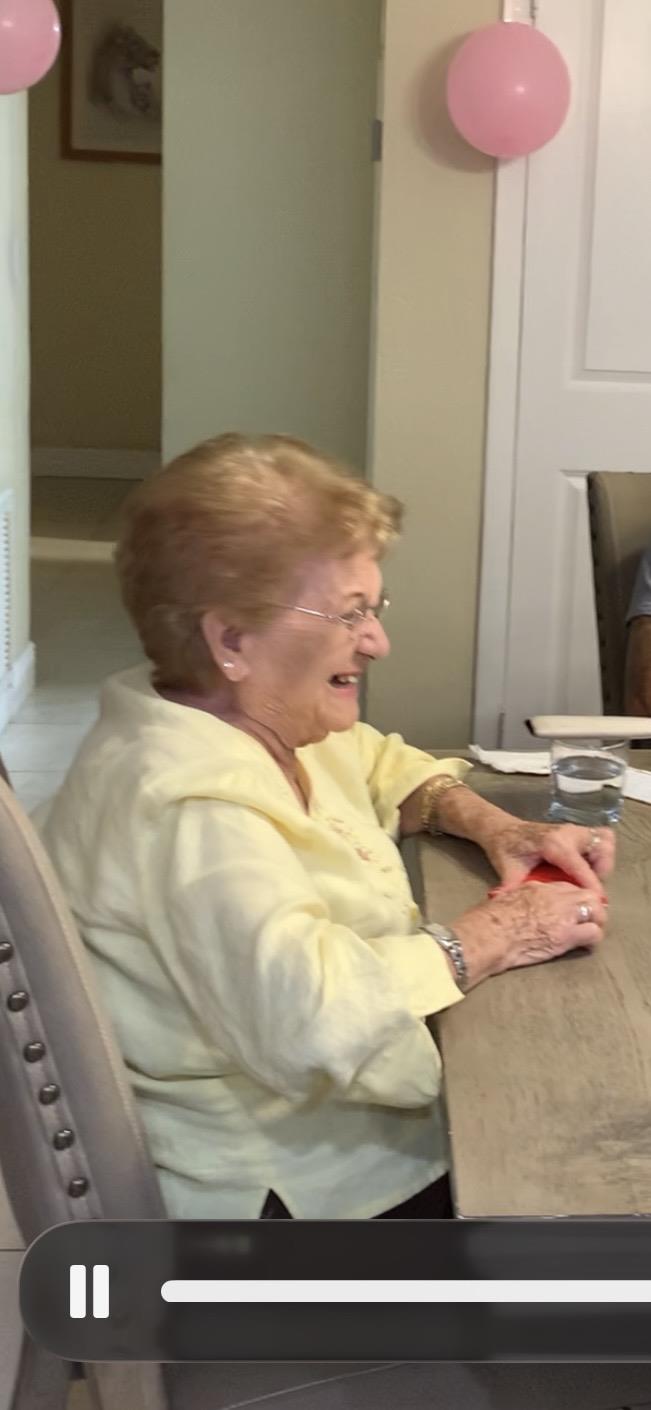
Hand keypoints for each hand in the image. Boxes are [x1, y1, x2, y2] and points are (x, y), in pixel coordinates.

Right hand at [452, 882, 606, 987]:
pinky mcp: (566, 936)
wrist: (489, 934)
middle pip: (589, 896)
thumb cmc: (490, 918)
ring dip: (595, 923)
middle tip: (589, 920)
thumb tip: (529, 905)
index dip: (576, 898)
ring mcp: (564, 916)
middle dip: (593, 908)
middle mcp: (556, 897)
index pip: (570, 887)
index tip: (575, 907)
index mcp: (540, 887)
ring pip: (597, 913)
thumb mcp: (508, 897)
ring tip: (589, 934)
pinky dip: (592, 940)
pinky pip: (593, 934)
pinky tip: (585, 945)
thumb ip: (525, 897)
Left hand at [482, 818, 614, 890]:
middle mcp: (568, 833)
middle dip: (601, 871)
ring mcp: (574, 829)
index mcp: (552, 844)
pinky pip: (600, 838)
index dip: (591, 886)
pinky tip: (586, 867)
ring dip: (603, 861)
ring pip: (605, 841)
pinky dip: (600, 853)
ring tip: (588, 877)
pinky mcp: (576, 830)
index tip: (596, 903)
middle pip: (602, 849)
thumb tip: (521, 914)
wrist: (501, 829)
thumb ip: (518, 890)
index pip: (580, 867)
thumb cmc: (505, 849)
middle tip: (587, 887)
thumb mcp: (508, 871)